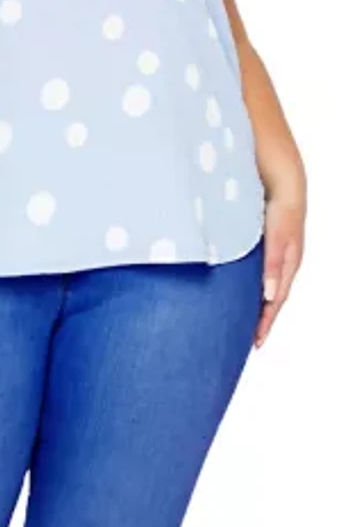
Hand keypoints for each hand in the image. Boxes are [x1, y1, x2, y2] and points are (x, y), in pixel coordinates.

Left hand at [255, 196, 304, 347]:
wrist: (282, 183)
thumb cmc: (281, 209)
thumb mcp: (276, 238)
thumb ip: (271, 264)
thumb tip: (269, 296)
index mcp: (288, 266)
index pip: (275, 302)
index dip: (265, 323)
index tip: (255, 343)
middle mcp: (282, 265)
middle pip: (270, 299)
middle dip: (260, 319)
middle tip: (245, 339)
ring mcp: (273, 256)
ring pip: (263, 286)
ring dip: (254, 303)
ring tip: (240, 319)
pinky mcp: (264, 247)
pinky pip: (256, 272)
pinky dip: (249, 285)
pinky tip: (237, 287)